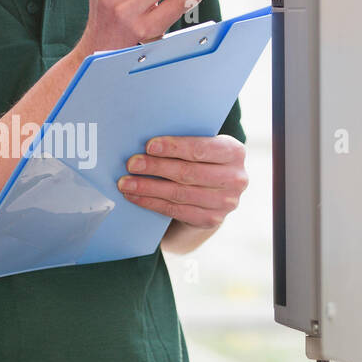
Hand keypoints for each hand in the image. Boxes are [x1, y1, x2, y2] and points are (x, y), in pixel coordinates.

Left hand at [117, 134, 247, 226]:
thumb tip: (147, 142)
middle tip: (131, 164)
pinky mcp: (211, 219)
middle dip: (155, 168)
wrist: (215, 193)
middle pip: (188, 172)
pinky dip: (151, 203)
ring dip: (148, 188)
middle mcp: (235, 178)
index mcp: (234, 152)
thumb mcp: (204, 147)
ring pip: (178, 193)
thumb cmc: (203, 161)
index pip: (201, 149)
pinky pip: (175, 210)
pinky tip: (134, 196)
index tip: (149, 146)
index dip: (174, 147)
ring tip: (126, 183)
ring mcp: (225, 202)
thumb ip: (186, 142)